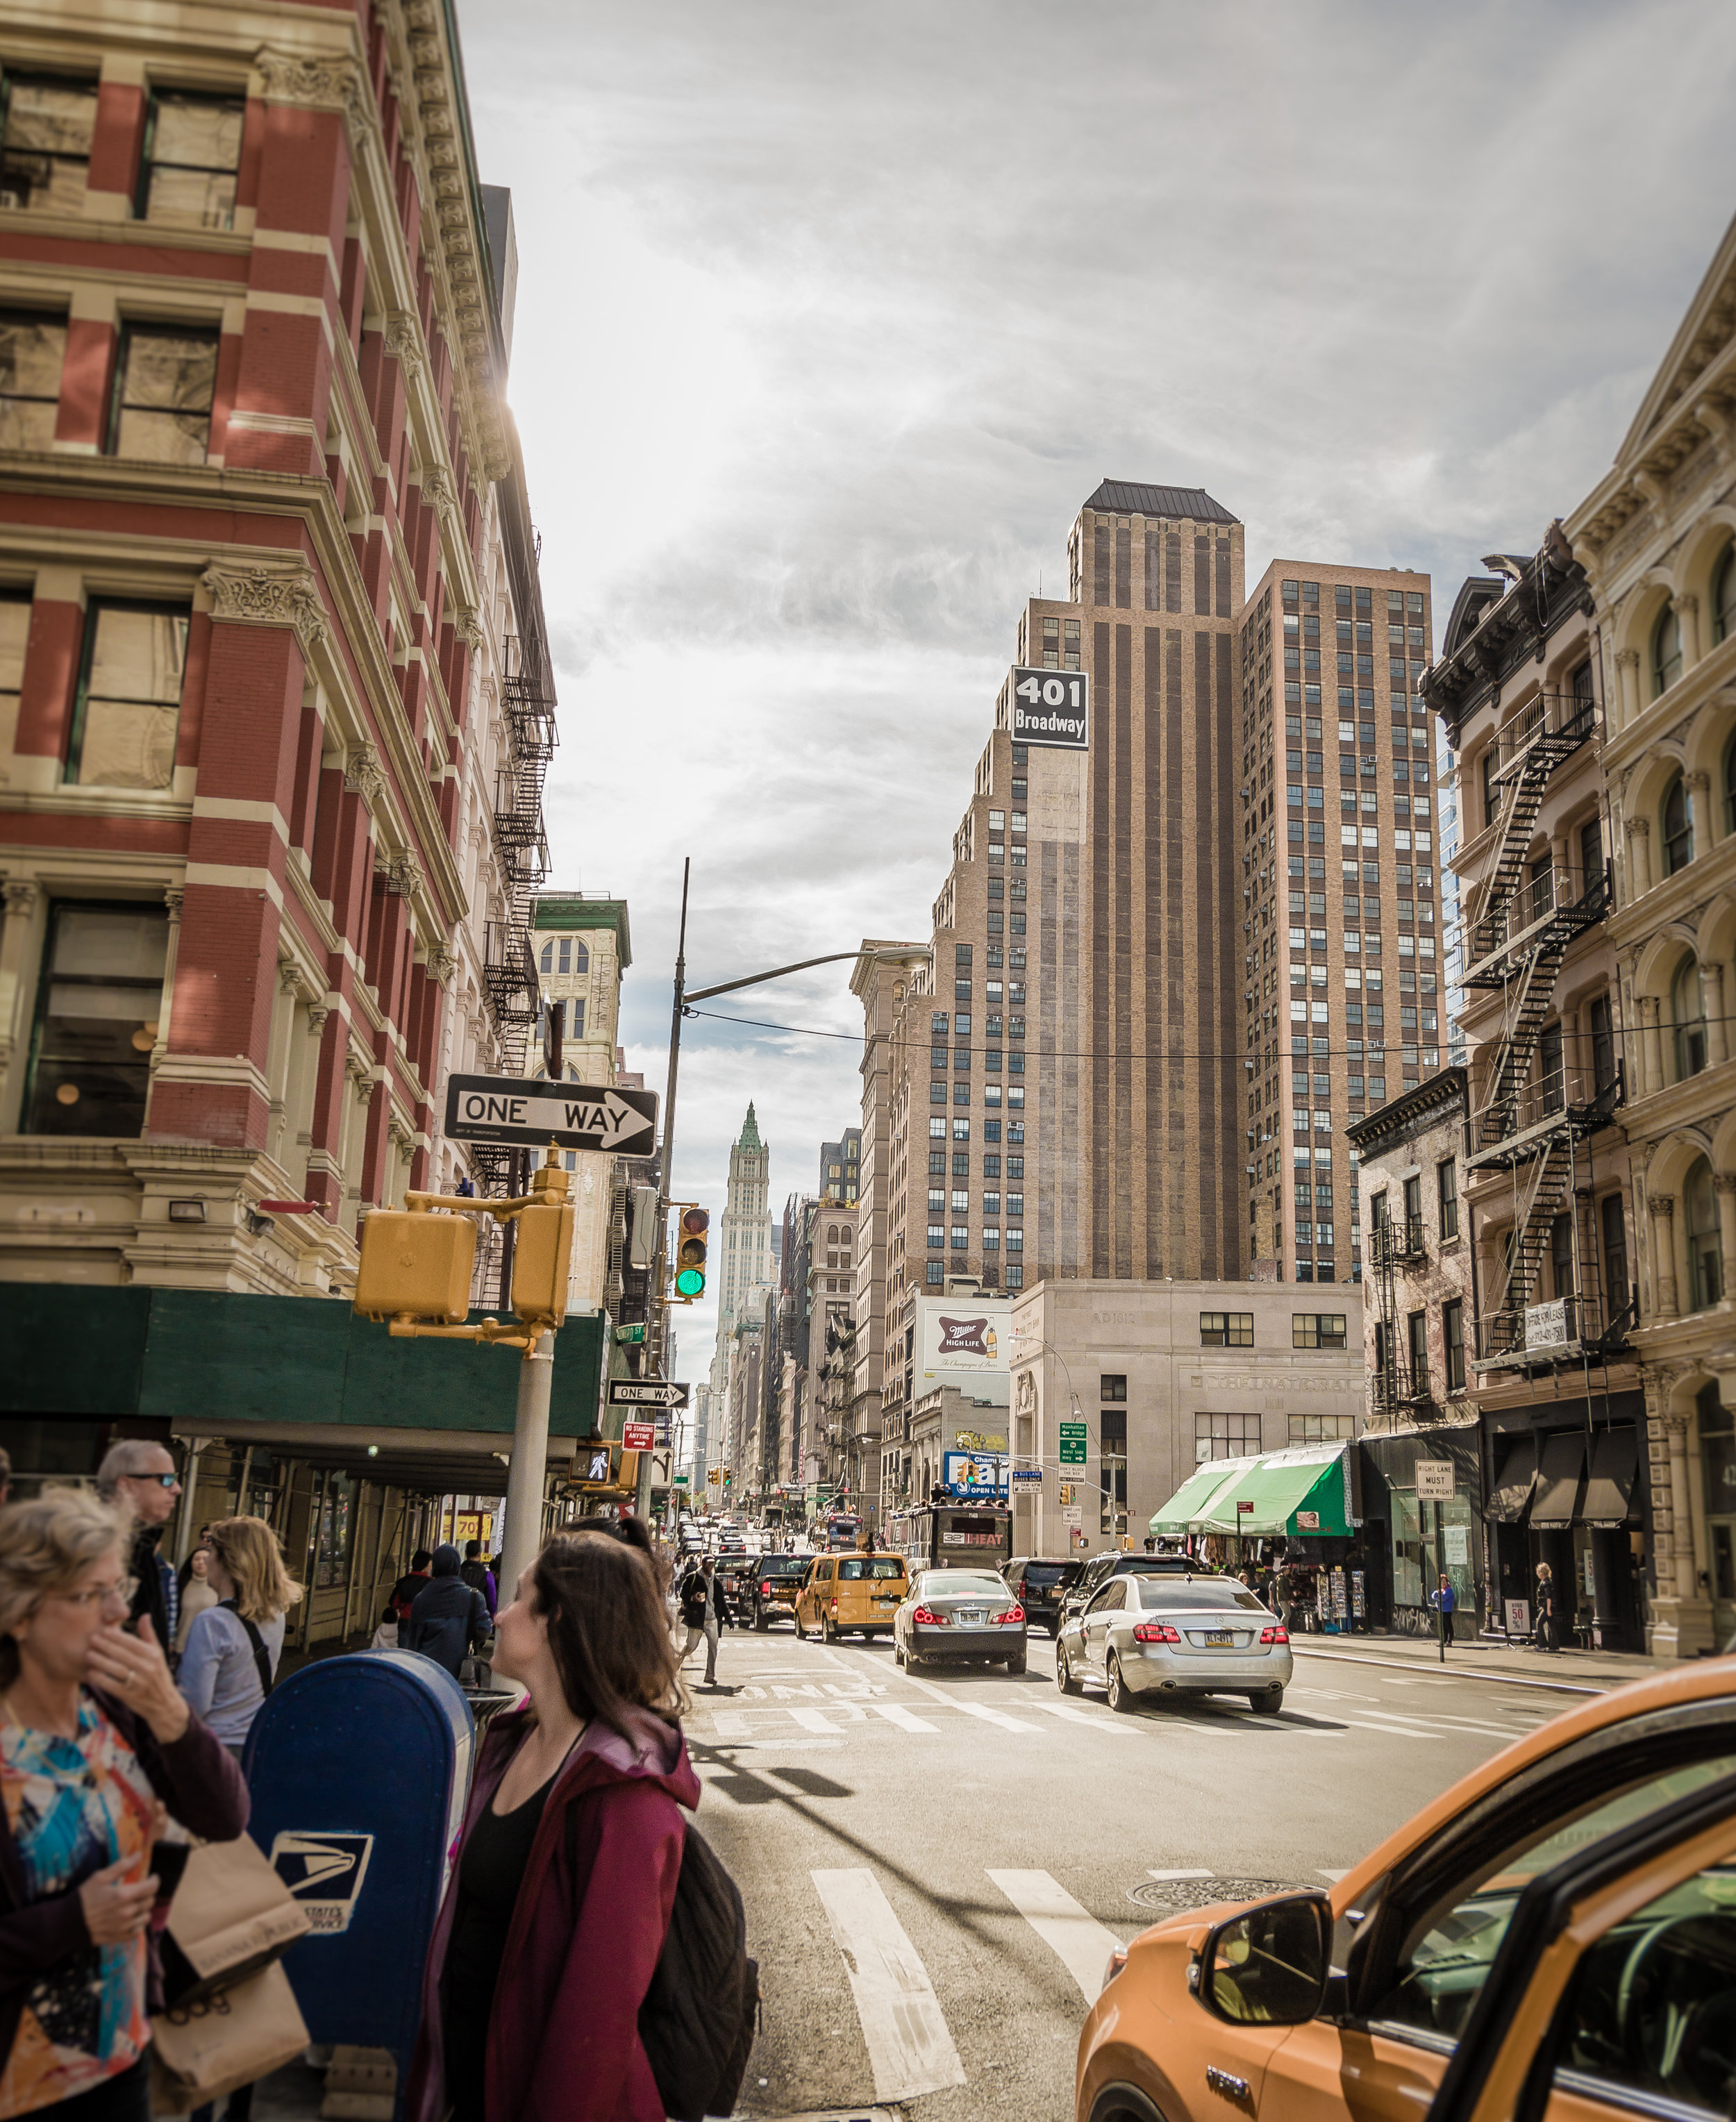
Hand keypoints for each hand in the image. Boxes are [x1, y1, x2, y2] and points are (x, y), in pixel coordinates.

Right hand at [79, 1858, 158, 1945]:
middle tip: (139, 1890)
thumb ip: (122, 1865)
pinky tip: (129, 1918)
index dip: (155, 1880)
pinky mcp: (120, 1938)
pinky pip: (138, 1931)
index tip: (152, 1877)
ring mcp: (124, 1927)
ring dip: (143, 1909)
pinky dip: (137, 1924)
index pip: (152, 1887)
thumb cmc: (83, 1898)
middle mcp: (127, 1912)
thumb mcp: (100, 1877)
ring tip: (134, 1904)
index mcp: (124, 1895)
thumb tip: (140, 1854)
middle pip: (150, 1901)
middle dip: (147, 1893)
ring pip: (146, 1916)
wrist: (67, 1924)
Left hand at [86, 1615, 189, 1744]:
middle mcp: (148, 1668)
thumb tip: (144, 1615)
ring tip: (88, 1654)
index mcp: (154, 1655)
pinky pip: (113, 1686)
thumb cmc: (158, 1675)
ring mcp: (140, 1683)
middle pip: (123, 1655)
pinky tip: (91, 1673)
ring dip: (101, 1661)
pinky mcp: (131, 1696)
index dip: (117, 1637)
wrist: (164, 1704)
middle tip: (91, 1640)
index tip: (103, 1631)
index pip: (133, 1643)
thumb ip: (149, 1635)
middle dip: (105, 1646)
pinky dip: (102, 1679)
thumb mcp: (158, 1654)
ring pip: (117, 1670)